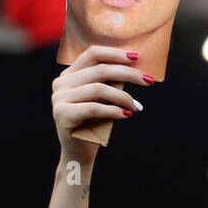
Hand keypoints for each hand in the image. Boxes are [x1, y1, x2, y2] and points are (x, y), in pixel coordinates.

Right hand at [51, 46, 151, 162]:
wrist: (79, 153)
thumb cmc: (94, 125)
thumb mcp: (102, 100)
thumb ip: (109, 83)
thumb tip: (135, 69)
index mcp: (69, 74)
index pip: (93, 54)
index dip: (115, 54)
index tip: (137, 58)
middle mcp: (61, 83)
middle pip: (100, 70)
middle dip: (128, 74)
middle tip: (148, 81)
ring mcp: (59, 98)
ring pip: (98, 89)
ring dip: (124, 96)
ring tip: (137, 106)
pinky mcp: (62, 114)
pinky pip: (93, 108)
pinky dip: (113, 110)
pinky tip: (127, 114)